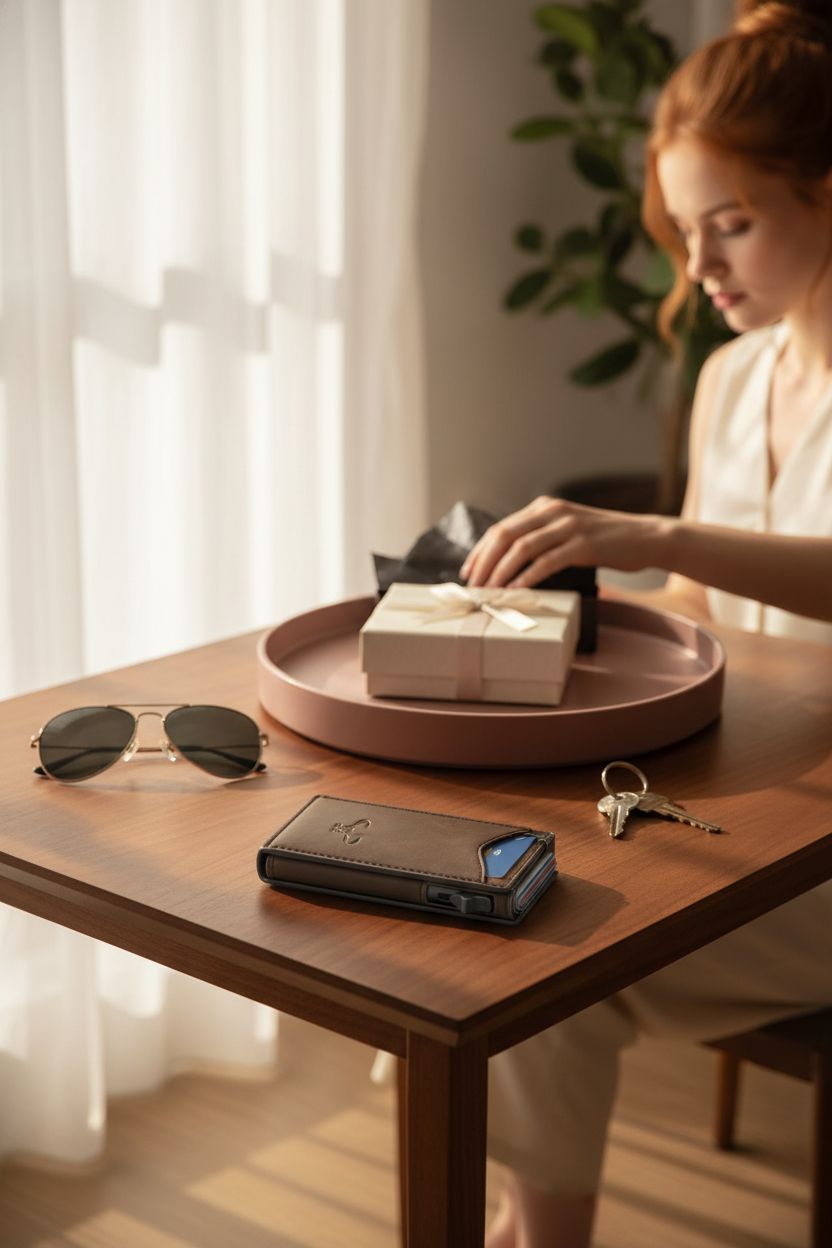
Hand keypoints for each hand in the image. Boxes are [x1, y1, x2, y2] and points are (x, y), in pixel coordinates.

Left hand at [460, 496, 667, 587]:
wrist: (646, 537)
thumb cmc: (607, 539)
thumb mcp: (569, 530)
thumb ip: (543, 537)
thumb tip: (511, 562)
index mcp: (545, 508)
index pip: (501, 528)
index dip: (480, 551)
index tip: (468, 573)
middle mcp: (552, 512)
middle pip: (504, 536)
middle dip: (484, 563)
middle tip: (473, 587)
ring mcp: (568, 527)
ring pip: (521, 548)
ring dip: (500, 572)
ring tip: (489, 592)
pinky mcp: (583, 545)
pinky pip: (547, 561)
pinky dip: (527, 577)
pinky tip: (516, 590)